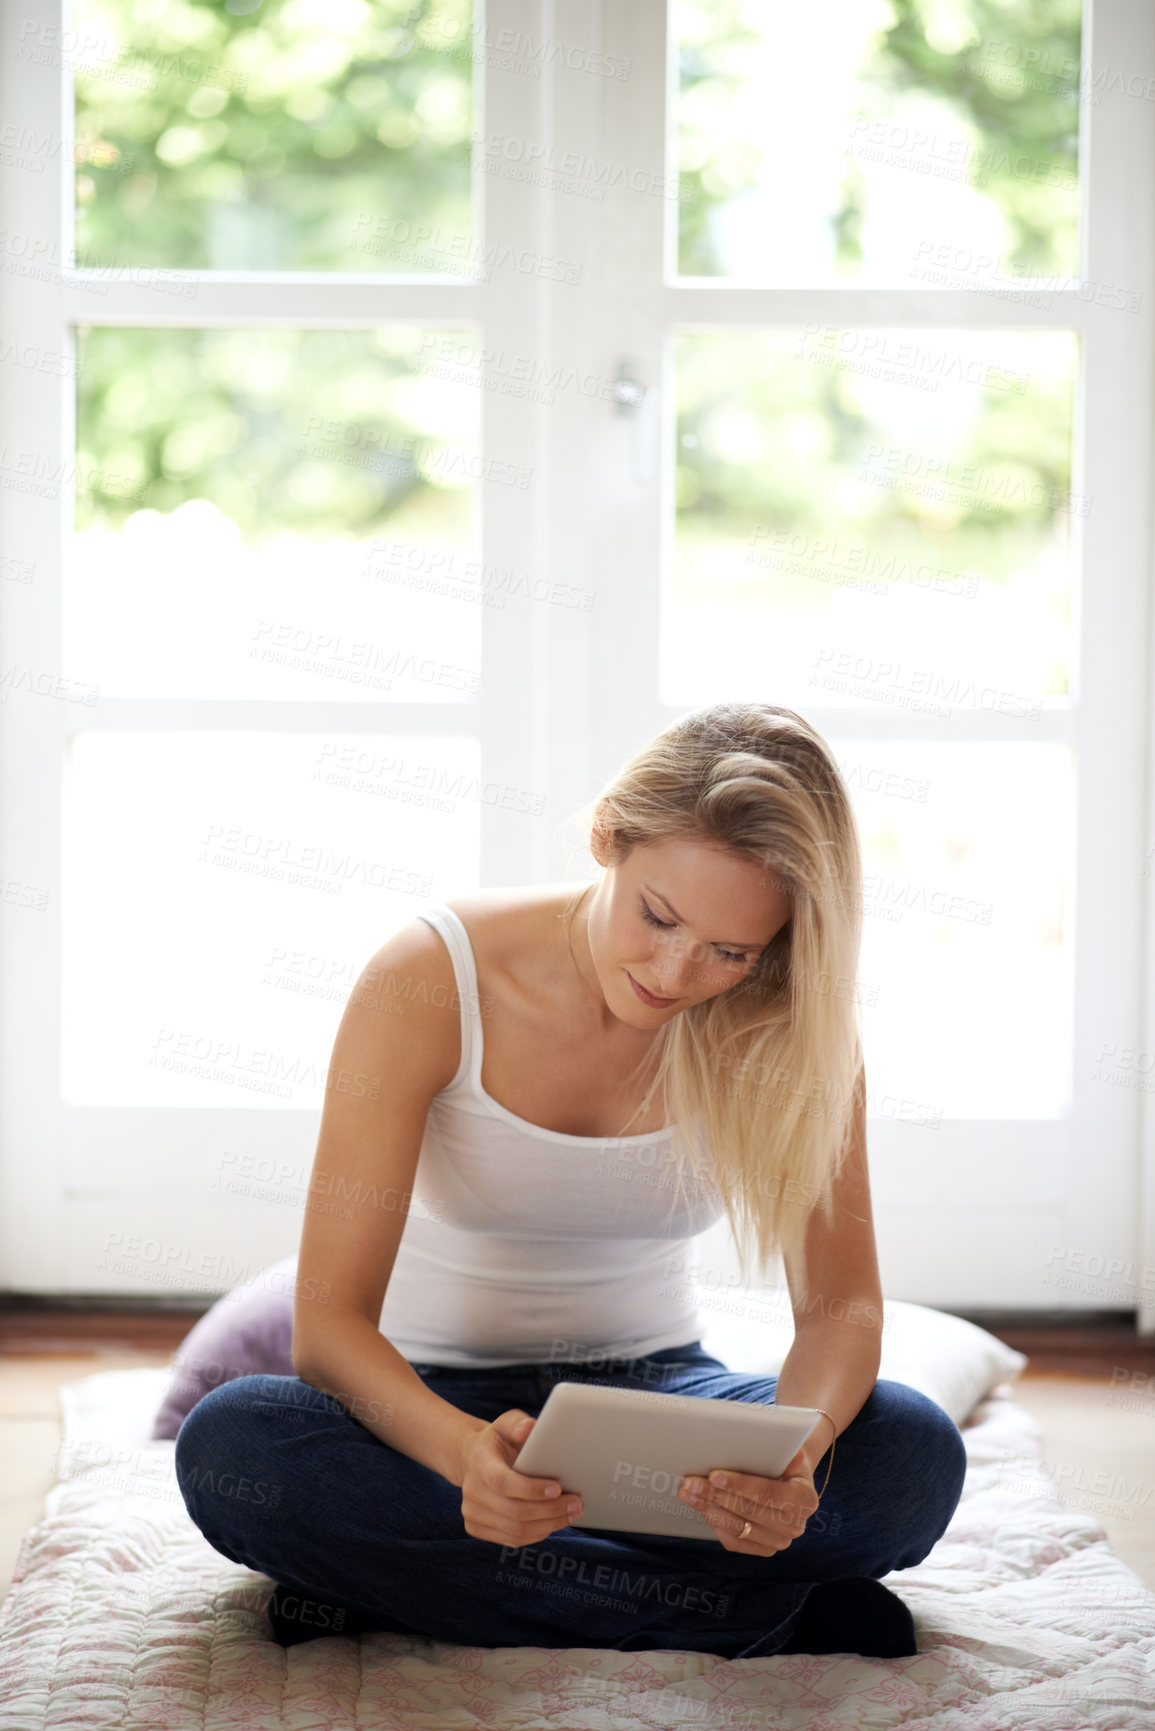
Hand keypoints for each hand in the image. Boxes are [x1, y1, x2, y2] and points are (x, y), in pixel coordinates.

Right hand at [458, 1410, 583, 1547]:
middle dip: (550, 1510)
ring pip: (516, 1531)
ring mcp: (472, 1513)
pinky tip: (554, 1522)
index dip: (531, 1490)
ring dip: (549, 1525)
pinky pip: (512, 1539)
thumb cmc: (498, 1441)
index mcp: (479, 1462)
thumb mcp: (506, 1424)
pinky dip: (537, 1533)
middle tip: (576, 1503)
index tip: (557, 1488)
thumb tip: (530, 1427)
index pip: (503, 1482)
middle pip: (514, 1512)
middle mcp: (472, 1491)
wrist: (473, 1459)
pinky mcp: (476, 1528)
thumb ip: (518, 1424)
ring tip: (571, 1513)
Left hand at [676, 1444, 817, 1555]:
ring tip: (688, 1493)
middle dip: (716, 1496)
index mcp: (805, 1499)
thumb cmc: (784, 1461)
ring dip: (709, 1509)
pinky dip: (716, 1524)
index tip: (715, 1476)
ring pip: (738, 1528)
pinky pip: (734, 1541)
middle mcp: (795, 1526)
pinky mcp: (763, 1550)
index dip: (741, 1485)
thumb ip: (783, 1449)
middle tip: (691, 1482)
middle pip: (749, 1512)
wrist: (789, 1482)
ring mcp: (779, 1542)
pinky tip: (701, 1508)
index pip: (769, 1494)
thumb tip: (774, 1442)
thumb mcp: (790, 1451)